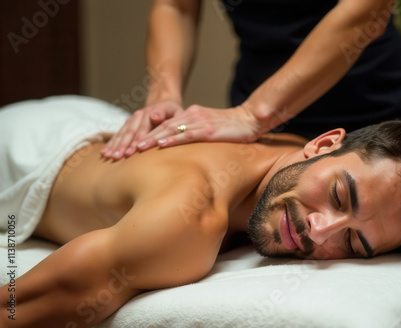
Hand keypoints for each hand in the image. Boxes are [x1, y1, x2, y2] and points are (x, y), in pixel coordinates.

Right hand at [101, 100, 182, 159]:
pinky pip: (118, 135)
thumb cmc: (174, 113)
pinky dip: (111, 144)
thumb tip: (154, 117)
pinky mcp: (128, 124)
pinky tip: (104, 153)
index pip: (146, 127)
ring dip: (116, 145)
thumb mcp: (177, 112)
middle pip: (132, 131)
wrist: (164, 103)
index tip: (137, 148)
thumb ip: (167, 115)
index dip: (141, 137)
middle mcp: (141, 114)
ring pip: (123, 133)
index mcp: (154, 111)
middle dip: (125, 145)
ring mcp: (133, 119)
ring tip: (110, 156)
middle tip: (119, 156)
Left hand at [134, 104, 261, 150]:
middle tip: (126, 149)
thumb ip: (195, 132)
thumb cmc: (232, 127)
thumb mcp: (210, 128)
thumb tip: (182, 145)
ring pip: (170, 129)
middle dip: (143, 138)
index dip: (147, 135)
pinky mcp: (209, 130)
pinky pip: (187, 134)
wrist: (252, 119)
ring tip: (137, 148)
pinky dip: (172, 139)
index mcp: (191, 115)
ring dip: (152, 139)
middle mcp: (192, 115)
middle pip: (162, 126)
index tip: (132, 145)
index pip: (164, 124)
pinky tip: (161, 144)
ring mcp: (200, 122)